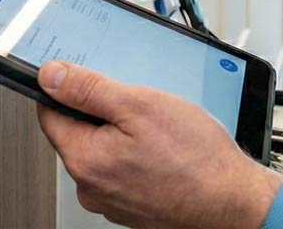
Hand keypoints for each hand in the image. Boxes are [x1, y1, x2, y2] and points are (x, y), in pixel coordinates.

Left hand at [35, 61, 281, 228]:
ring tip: (158, 129)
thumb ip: (88, 89)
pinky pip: (122, 169)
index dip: (67, 88)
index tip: (88, 77)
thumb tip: (50, 76)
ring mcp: (111, 200)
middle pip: (77, 132)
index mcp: (84, 160)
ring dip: (122, 133)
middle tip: (138, 103)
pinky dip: (137, 154)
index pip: (49, 113)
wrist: (233, 202)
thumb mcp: (139, 104)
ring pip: (103, 150)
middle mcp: (90, 187)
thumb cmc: (194, 158)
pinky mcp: (132, 205)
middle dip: (102, 111)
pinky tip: (163, 149)